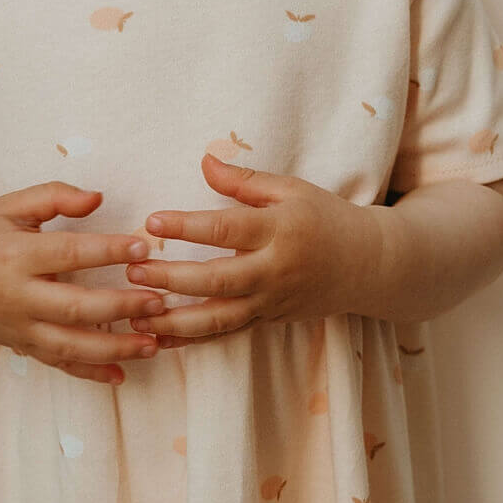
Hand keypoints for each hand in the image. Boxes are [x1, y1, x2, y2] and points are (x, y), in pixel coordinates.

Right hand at [0, 181, 170, 385]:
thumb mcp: (10, 204)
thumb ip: (55, 196)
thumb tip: (99, 198)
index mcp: (14, 256)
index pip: (69, 254)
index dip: (108, 251)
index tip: (144, 248)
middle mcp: (15, 297)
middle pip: (75, 307)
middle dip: (120, 307)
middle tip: (159, 301)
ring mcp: (17, 328)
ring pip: (70, 345)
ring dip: (114, 348)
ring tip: (153, 344)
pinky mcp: (18, 346)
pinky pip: (57, 364)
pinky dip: (88, 373)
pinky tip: (121, 376)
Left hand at [123, 152, 382, 346]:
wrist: (369, 265)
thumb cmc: (325, 218)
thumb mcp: (292, 189)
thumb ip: (245, 180)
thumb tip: (204, 161)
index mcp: (279, 230)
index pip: (226, 229)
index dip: (187, 226)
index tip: (151, 222)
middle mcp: (274, 270)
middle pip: (217, 279)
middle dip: (172, 279)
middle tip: (133, 271)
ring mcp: (271, 302)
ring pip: (218, 318)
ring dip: (175, 320)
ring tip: (136, 314)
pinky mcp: (268, 322)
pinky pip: (226, 335)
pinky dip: (192, 341)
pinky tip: (159, 339)